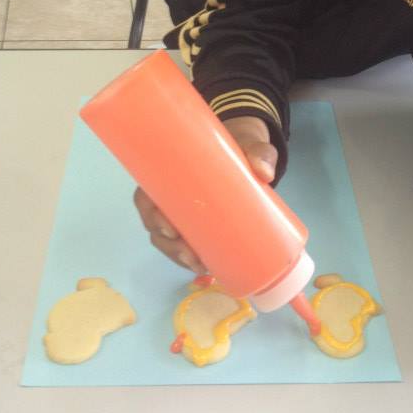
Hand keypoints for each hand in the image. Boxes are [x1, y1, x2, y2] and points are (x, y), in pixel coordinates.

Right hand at [133, 115, 277, 271]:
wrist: (246, 150)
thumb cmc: (237, 147)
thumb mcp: (249, 145)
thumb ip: (260, 153)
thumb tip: (265, 172)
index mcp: (170, 169)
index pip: (147, 195)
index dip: (151, 214)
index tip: (170, 229)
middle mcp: (169, 192)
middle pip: (155, 223)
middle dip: (169, 244)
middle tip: (191, 254)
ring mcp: (181, 209)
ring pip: (166, 238)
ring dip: (178, 255)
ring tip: (200, 265)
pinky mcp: (195, 221)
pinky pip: (182, 243)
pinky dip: (188, 258)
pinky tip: (202, 267)